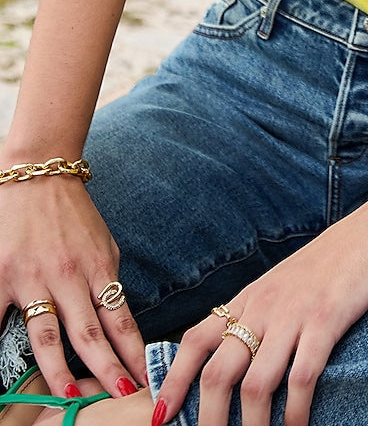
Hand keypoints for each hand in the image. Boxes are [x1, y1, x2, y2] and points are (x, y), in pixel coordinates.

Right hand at [0, 176, 145, 397]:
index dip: (132, 353)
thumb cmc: (74, 215)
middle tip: (121, 397)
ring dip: (61, 372)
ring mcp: (33, 280)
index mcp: (98, 269)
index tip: (144, 379)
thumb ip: (106, 282)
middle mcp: (68, 277)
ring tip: (73, 399)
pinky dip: (2, 346)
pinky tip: (8, 374)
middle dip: (107, 370)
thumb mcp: (103, 245)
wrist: (39, 178)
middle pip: (90, 335)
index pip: (120, 320)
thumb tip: (114, 318)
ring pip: (48, 337)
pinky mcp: (2, 279)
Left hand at [156, 202, 367, 425]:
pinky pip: (302, 378)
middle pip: (218, 373)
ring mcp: (294, 314)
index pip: (195, 341)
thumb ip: (260, 311)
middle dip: (208, 421)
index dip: (174, 381)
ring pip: (255, 385)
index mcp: (249, 296)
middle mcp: (263, 306)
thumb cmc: (334, 258)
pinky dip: (296, 413)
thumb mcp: (285, 281)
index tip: (162, 416)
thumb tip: (238, 351)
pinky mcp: (327, 320)